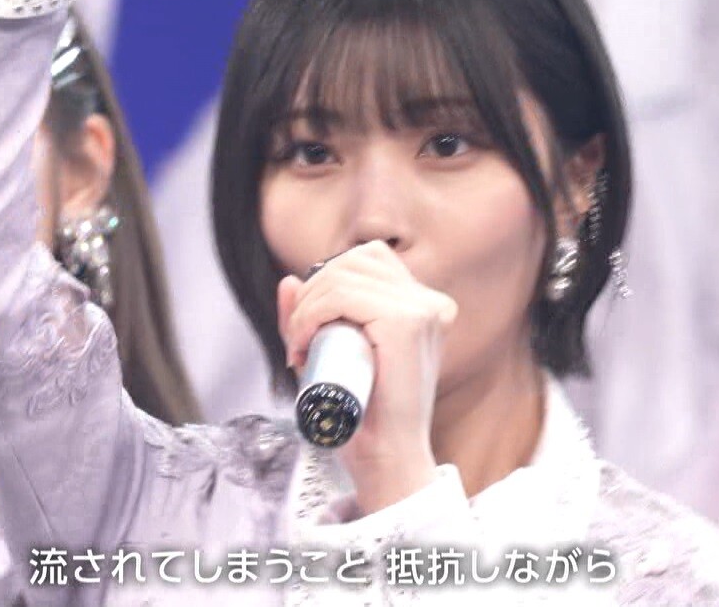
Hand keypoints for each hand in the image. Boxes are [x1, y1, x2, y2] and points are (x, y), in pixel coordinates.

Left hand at [277, 241, 456, 514]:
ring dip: (309, 305)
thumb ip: (309, 318)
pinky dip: (313, 313)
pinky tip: (304, 341)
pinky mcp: (408, 324)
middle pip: (355, 260)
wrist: (388, 459)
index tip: (305, 326)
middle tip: (297, 339)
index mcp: (424, 305)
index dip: (326, 280)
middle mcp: (430, 302)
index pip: (369, 259)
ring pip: (346, 275)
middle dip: (312, 292)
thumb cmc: (365, 415)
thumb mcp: (330, 356)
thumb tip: (288, 281)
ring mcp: (423, 311)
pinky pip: (346, 296)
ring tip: (300, 343)